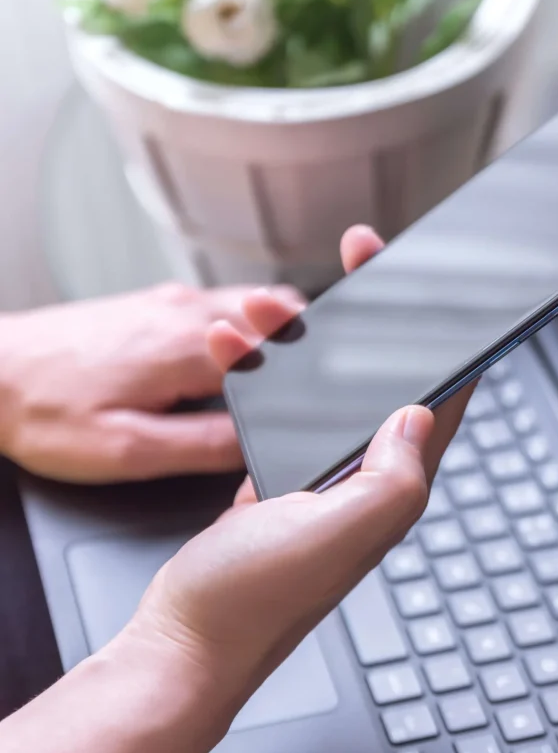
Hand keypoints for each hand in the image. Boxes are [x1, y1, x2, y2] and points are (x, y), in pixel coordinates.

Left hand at [0, 281, 298, 482]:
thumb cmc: (44, 411)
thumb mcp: (128, 450)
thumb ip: (204, 446)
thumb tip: (257, 444)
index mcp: (190, 347)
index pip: (278, 346)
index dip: (304, 368)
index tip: (320, 387)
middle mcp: (184, 312)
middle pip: (272, 310)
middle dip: (298, 337)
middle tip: (309, 375)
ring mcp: (166, 302)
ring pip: (245, 302)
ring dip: (267, 328)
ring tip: (273, 367)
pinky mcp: (148, 303)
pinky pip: (214, 304)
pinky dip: (236, 326)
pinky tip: (224, 358)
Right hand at [125, 224, 472, 721]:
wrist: (185, 642)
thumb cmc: (253, 603)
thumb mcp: (337, 534)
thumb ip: (391, 476)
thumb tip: (420, 416)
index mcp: (392, 488)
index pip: (439, 396)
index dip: (442, 333)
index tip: (425, 281)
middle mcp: (365, 482)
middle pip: (381, 377)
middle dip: (367, 317)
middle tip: (355, 264)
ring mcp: (319, 480)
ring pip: (323, 386)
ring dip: (300, 340)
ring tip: (261, 310)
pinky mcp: (276, 482)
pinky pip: (277, 409)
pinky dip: (259, 374)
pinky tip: (236, 353)